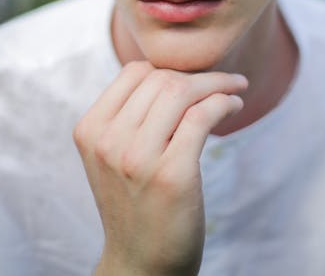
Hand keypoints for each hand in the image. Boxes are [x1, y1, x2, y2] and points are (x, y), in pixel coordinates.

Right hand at [73, 61, 247, 275]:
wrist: (140, 266)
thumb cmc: (134, 203)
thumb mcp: (113, 155)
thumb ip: (129, 115)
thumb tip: (174, 73)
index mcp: (90, 130)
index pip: (134, 72)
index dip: (167, 69)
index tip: (192, 79)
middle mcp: (108, 142)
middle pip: (162, 79)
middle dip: (199, 75)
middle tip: (225, 81)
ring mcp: (137, 159)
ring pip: (183, 92)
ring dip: (217, 84)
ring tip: (234, 89)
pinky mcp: (171, 175)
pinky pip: (203, 116)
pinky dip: (224, 102)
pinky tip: (234, 106)